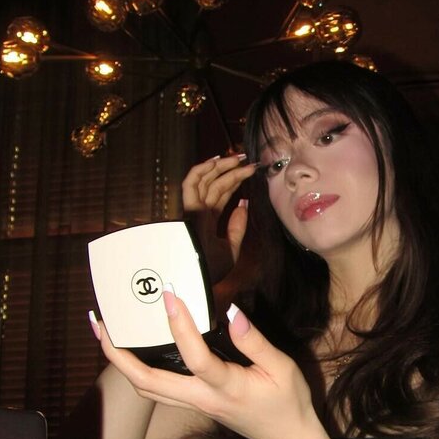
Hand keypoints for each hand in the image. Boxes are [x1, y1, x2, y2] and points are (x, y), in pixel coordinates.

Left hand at [96, 290, 320, 438]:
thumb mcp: (282, 368)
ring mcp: (193, 404)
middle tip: (100, 321)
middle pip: (147, 383)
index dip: (180, 326)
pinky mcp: (193, 404)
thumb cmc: (288, 402)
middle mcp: (202, 399)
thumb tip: (233, 312)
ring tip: (106, 333)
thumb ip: (255, 341)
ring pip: (146, 389)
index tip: (170, 295)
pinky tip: (133, 350)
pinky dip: (137, 370)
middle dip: (118, 353)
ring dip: (120, 363)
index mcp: (226, 388)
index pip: (195, 358)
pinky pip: (156, 390)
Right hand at [182, 153, 257, 285]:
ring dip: (220, 167)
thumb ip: (237, 226)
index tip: (250, 171)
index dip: (234, 181)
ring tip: (238, 158)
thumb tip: (244, 204)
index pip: (221, 195)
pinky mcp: (188, 209)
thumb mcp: (231, 248)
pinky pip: (190, 184)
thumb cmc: (211, 270)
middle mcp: (199, 212)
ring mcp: (193, 210)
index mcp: (207, 221)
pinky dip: (201, 170)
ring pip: (205, 181)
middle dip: (231, 171)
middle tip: (248, 161)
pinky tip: (217, 161)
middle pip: (216, 185)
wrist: (199, 280)